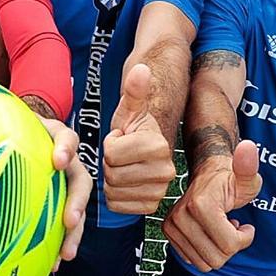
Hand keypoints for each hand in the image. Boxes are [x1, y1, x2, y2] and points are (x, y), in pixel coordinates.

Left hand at [0, 56, 87, 266]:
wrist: (10, 142)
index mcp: (47, 133)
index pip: (63, 135)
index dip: (65, 146)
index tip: (58, 160)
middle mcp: (61, 158)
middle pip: (81, 176)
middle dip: (79, 198)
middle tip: (71, 218)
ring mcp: (61, 183)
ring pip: (77, 204)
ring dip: (75, 229)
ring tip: (66, 252)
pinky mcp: (55, 204)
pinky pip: (63, 224)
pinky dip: (61, 242)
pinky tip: (53, 265)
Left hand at [102, 64, 175, 214]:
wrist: (145, 148)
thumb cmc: (134, 127)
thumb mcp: (131, 108)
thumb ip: (135, 90)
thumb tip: (141, 69)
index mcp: (159, 146)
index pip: (112, 153)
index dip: (109, 144)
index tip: (121, 138)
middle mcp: (165, 171)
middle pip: (112, 174)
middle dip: (109, 163)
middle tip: (121, 154)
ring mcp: (160, 191)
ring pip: (113, 191)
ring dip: (111, 179)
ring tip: (123, 166)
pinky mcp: (151, 206)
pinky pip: (117, 205)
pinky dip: (114, 196)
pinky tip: (124, 182)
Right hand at [161, 139, 260, 270]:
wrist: (207, 175)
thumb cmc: (232, 179)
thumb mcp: (247, 177)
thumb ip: (249, 166)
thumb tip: (249, 147)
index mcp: (200, 205)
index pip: (230, 246)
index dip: (244, 238)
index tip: (245, 224)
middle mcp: (180, 217)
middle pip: (216, 259)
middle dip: (230, 247)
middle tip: (232, 227)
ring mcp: (171, 225)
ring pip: (203, 264)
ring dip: (217, 250)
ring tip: (220, 229)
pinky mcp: (168, 233)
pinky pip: (192, 260)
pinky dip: (204, 251)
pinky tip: (209, 233)